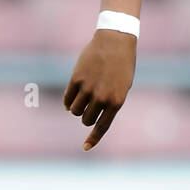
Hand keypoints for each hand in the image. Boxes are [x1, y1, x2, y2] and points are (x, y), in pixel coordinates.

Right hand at [63, 29, 136, 150]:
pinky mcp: (76, 79)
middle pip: (86, 119)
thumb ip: (109, 103)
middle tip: (89, 107)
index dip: (93, 139)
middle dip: (86, 116)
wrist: (115, 41)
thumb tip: (90, 118)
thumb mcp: (122, 87)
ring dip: (77, 109)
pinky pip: (67, 99)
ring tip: (82, 100)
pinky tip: (72, 99)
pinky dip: (68, 102)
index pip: (102, 126)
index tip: (85, 147)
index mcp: (117, 101)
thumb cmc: (121, 66)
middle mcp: (102, 97)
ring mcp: (88, 88)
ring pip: (75, 110)